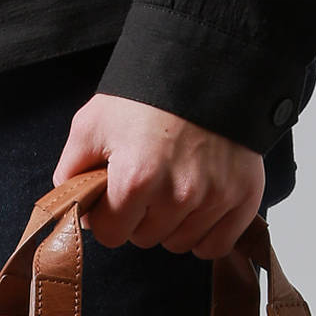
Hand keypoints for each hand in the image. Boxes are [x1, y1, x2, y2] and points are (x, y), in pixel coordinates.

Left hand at [51, 92, 264, 258]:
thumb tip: (73, 203)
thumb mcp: (92, 124)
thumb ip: (72, 168)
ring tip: (172, 188)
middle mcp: (177, 196)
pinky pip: (216, 245)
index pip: (110, 235)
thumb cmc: (147, 97)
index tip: (112, 199)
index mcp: (135, 180)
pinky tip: (196, 210)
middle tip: (145, 186)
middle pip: (145, 239)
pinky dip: (205, 235)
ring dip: (171, 226)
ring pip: (179, 244)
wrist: (206, 70)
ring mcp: (214, 199)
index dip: (106, 217)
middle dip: (138, 218)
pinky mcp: (243, 198)